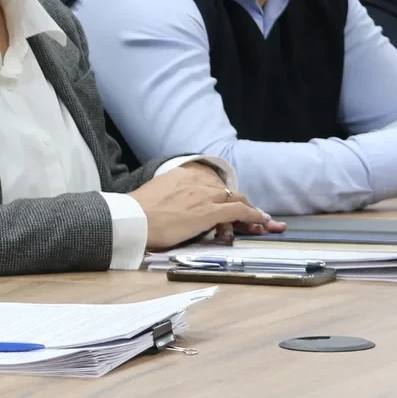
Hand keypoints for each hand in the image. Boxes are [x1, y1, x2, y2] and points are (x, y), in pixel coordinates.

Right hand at [128, 165, 271, 249]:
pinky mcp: (209, 212)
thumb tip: (173, 206)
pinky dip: (254, 216)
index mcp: (181, 176)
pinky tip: (262, 221)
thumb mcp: (155, 195)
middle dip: (244, 203)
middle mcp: (196, 182)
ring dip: (253, 211)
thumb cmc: (138, 214)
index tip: (230, 202)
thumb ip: (170, 196)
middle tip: (253, 214)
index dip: (224, 195)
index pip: (211, 183)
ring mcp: (204, 196)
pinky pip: (240, 211)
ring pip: (238, 200)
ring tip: (263, 221)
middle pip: (228, 191)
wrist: (133, 219)